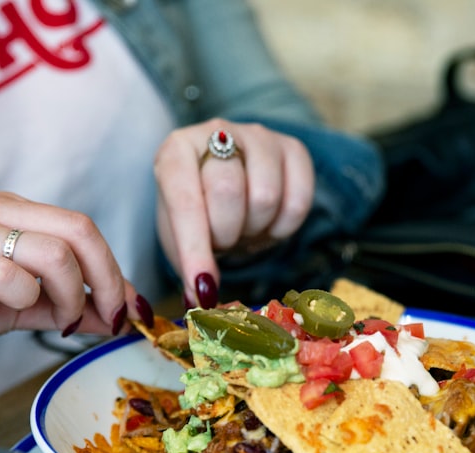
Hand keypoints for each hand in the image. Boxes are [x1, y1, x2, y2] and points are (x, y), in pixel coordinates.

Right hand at [0, 192, 142, 372]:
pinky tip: (24, 314)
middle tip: (107, 319)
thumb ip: (67, 304)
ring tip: (62, 324)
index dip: (115, 270)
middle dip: (107, 281)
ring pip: (52, 253)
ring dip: (72, 297)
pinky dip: (31, 300)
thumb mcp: (20, 304)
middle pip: (78, 230)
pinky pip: (9, 276)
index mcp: (10, 211)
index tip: (124, 310)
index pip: (82, 227)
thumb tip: (120, 314)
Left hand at [153, 120, 313, 306]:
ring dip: (255, 229)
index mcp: (176, 150)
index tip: (202, 288)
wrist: (227, 189)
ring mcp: (258, 136)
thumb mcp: (179, 235)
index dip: (195, 247)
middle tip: (223, 241)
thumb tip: (200, 298)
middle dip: (226, 233)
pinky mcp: (293, 148)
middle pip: (228, 190)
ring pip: (266, 196)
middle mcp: (216, 132)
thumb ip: (187, 263)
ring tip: (244, 228)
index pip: (185, 199)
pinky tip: (268, 223)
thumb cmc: (198, 214)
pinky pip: (299, 200)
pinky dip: (284, 227)